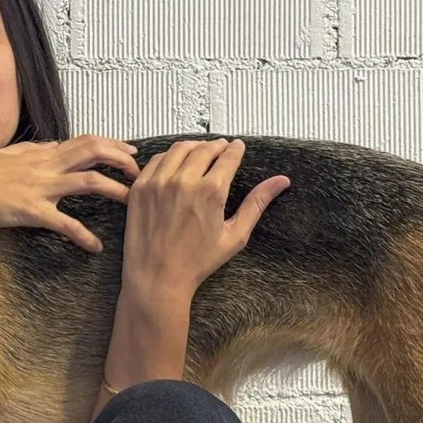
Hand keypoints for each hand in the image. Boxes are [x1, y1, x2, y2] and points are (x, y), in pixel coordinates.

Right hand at [0, 135, 140, 252]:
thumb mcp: (7, 154)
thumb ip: (34, 151)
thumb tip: (54, 146)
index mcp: (40, 153)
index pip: (85, 141)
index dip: (112, 144)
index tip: (130, 152)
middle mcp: (45, 165)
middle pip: (95, 152)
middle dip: (123, 160)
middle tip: (141, 174)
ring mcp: (40, 188)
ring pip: (89, 182)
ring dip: (116, 191)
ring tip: (133, 202)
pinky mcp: (32, 212)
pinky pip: (65, 223)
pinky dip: (84, 236)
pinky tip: (96, 247)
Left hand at [97, 137, 289, 397]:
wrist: (157, 277)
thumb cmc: (198, 261)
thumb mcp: (235, 235)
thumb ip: (256, 203)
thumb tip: (282, 180)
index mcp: (211, 190)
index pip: (228, 156)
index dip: (236, 149)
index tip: (238, 146)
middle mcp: (183, 181)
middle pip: (204, 149)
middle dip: (216, 145)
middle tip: (221, 147)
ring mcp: (158, 182)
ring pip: (179, 149)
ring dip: (194, 146)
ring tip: (201, 150)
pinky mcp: (140, 188)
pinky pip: (156, 161)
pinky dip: (169, 156)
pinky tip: (176, 162)